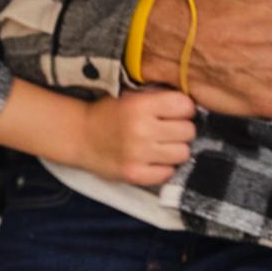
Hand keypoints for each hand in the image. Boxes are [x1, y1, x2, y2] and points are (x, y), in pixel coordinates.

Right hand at [78, 89, 195, 186]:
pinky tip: (153, 160)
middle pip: (188, 131)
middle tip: (167, 130)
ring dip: (175, 149)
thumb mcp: (131, 96)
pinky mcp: (134, 174)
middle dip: (181, 129)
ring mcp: (138, 155)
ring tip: (161, 146)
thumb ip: (158, 98)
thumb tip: (192, 104)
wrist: (79, 135)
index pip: (185, 106)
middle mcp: (141, 130)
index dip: (183, 109)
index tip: (176, 112)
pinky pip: (168, 173)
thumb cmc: (108, 113)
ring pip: (182, 153)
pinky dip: (164, 168)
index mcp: (140, 105)